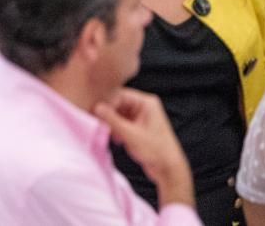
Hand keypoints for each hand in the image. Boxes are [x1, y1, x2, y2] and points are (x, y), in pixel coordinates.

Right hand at [94, 89, 193, 206]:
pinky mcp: (138, 126)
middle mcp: (144, 106)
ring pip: (118, 113)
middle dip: (109, 115)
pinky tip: (116, 139)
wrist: (169, 170)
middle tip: (100, 124)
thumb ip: (112, 120)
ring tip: (110, 134)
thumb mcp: (131, 134)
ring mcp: (141, 116)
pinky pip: (122, 122)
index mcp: (146, 103)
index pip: (120, 95)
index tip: (95, 113)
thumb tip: (97, 107)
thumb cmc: (156, 151)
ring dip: (112, 123)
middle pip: (118, 103)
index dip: (107, 104)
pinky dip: (116, 129)